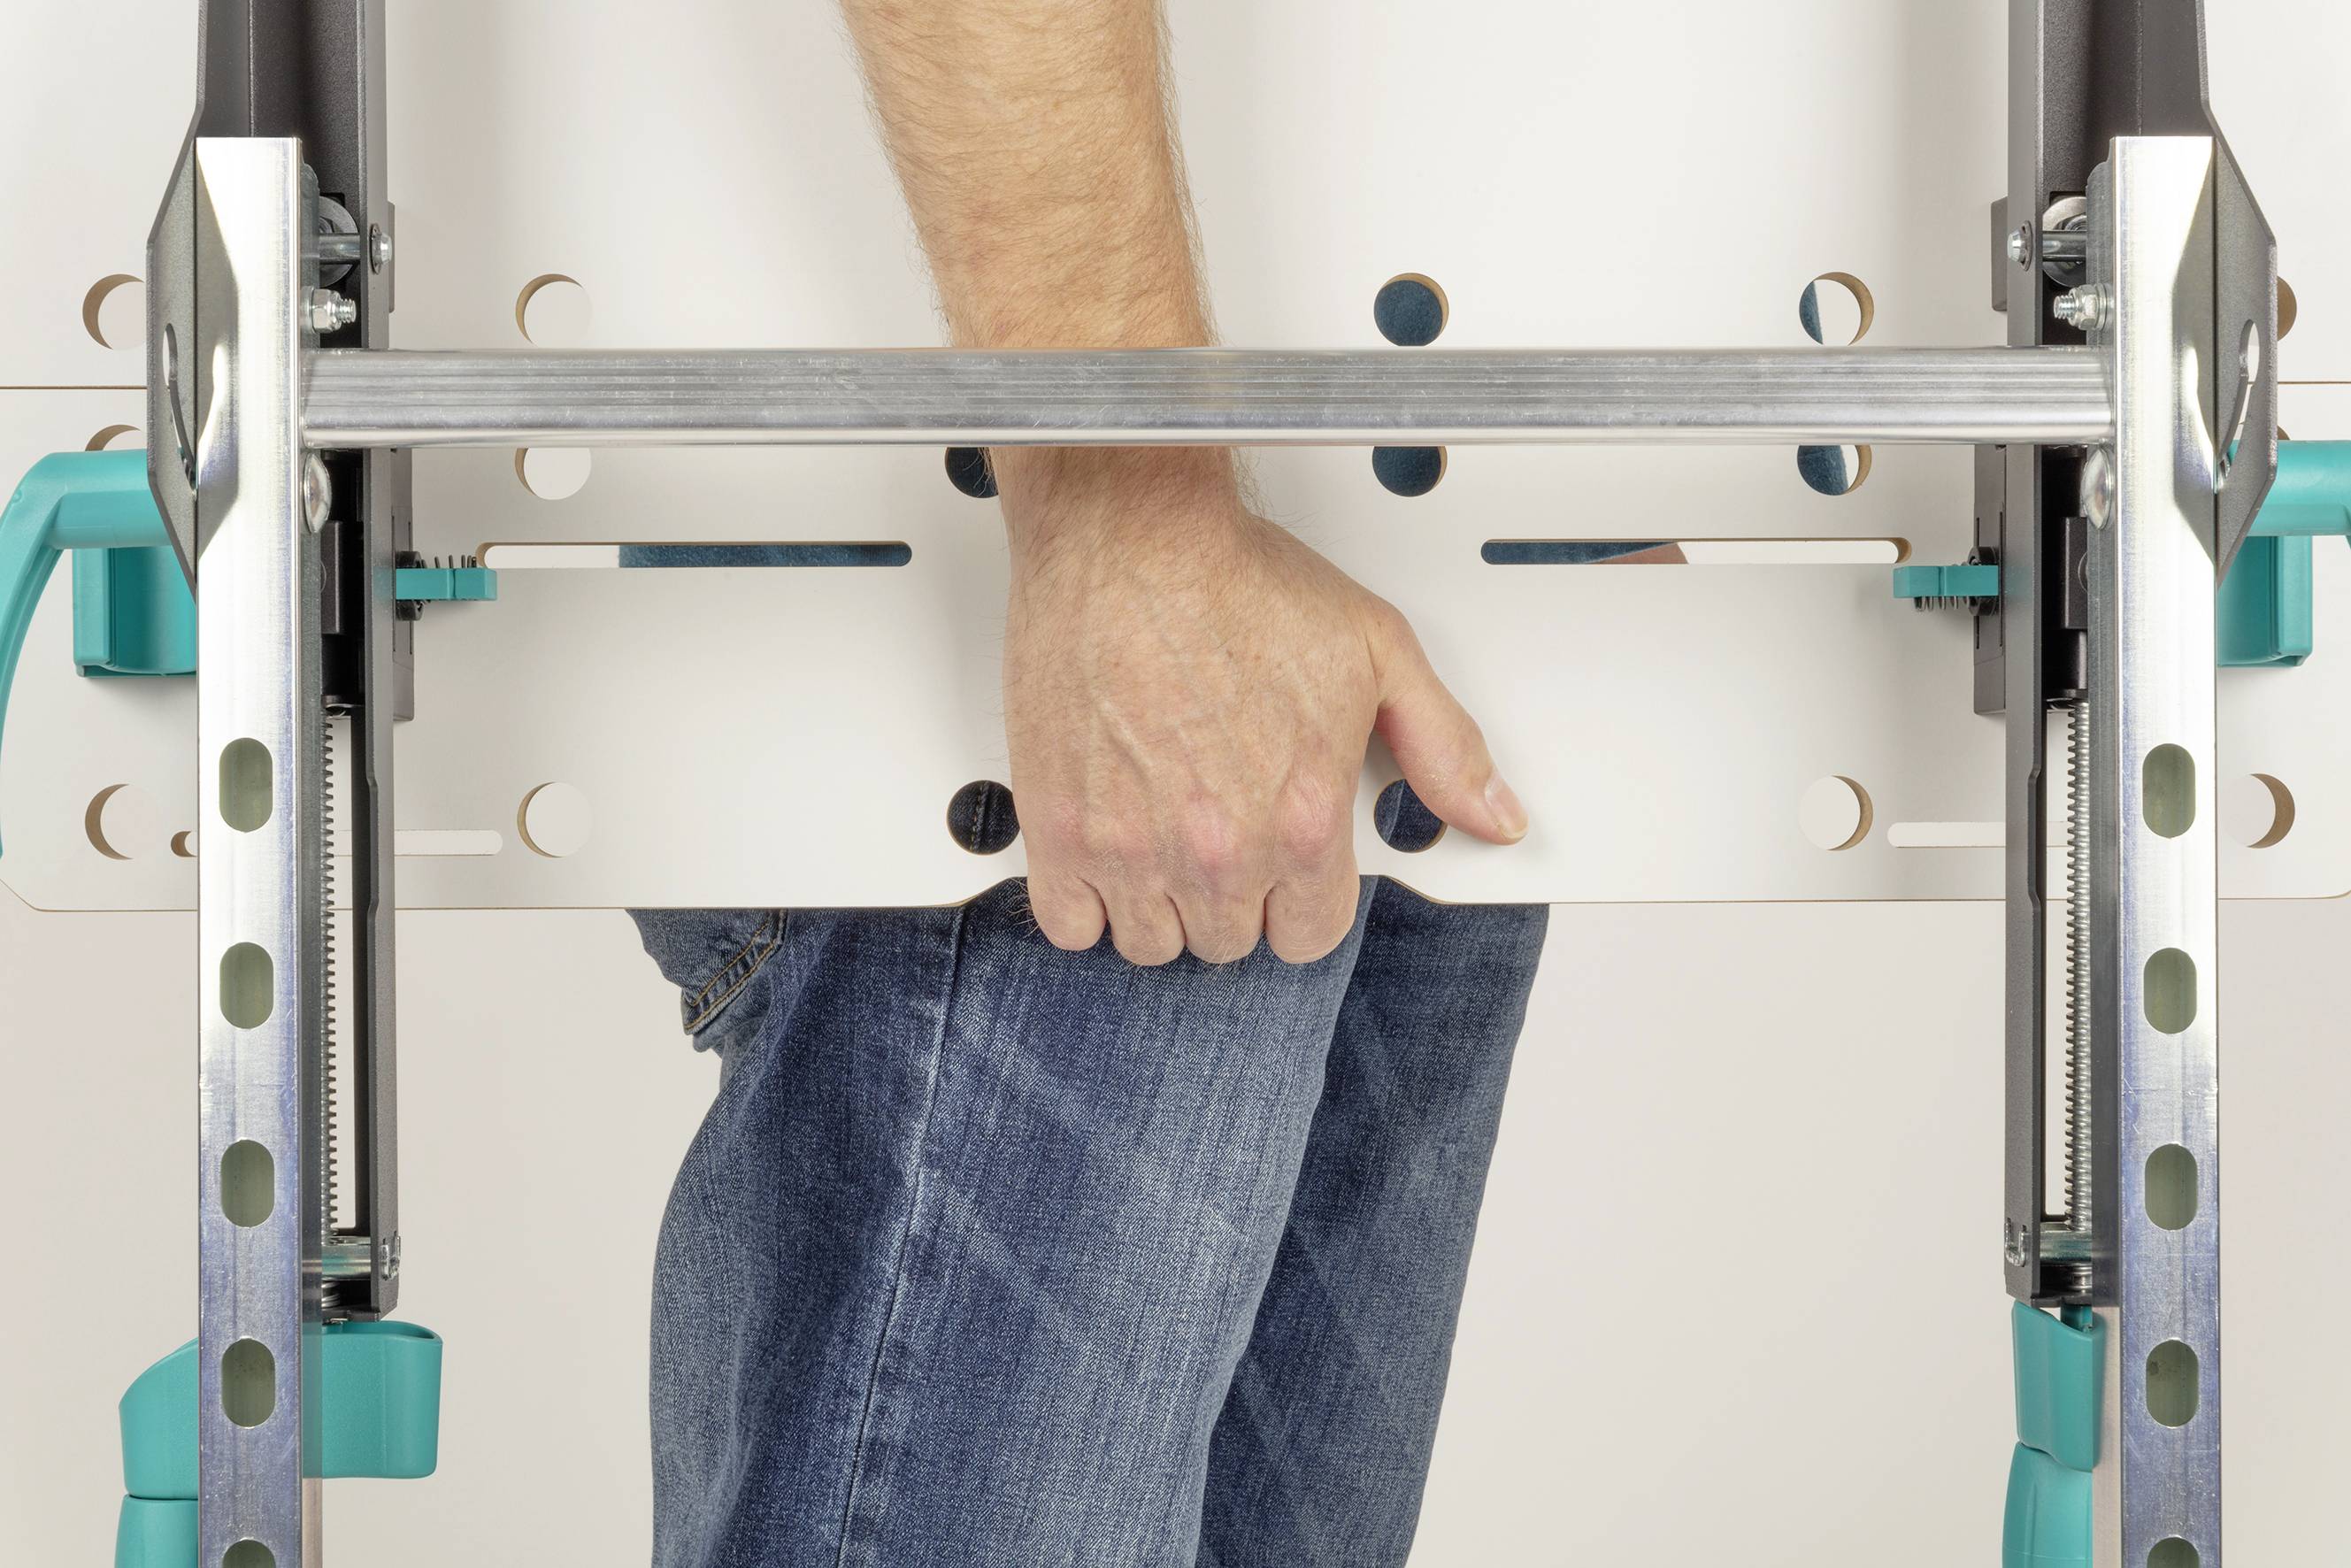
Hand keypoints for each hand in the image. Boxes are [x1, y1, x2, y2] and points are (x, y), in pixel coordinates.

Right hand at [996, 447, 1528, 965]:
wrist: (1130, 533)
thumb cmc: (1235, 579)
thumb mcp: (1378, 652)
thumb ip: (1443, 747)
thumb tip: (1494, 814)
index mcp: (1302, 819)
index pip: (1310, 934)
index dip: (1300, 897)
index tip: (1283, 861)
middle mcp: (1220, 848)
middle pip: (1229, 942)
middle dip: (1231, 897)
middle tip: (1218, 827)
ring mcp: (1132, 846)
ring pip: (1151, 944)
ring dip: (1159, 904)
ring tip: (1161, 836)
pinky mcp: (1058, 830)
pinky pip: (1068, 926)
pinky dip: (1084, 901)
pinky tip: (1103, 851)